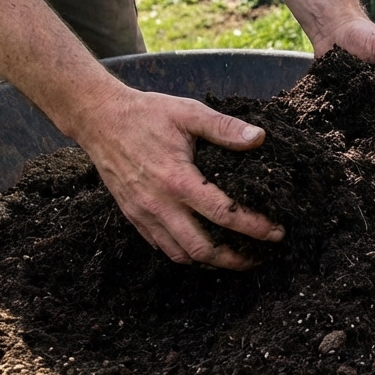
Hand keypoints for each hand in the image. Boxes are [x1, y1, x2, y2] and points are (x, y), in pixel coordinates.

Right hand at [70, 87, 285, 269]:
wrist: (98, 119)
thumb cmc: (146, 114)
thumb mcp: (188, 113)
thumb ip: (224, 127)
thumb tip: (259, 138)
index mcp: (177, 179)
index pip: (223, 214)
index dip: (254, 228)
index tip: (276, 232)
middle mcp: (159, 204)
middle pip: (203, 249)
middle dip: (236, 259)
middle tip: (260, 256)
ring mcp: (144, 214)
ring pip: (181, 255)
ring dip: (212, 262)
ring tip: (237, 259)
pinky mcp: (134, 217)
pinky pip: (163, 247)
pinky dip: (187, 255)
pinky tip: (206, 250)